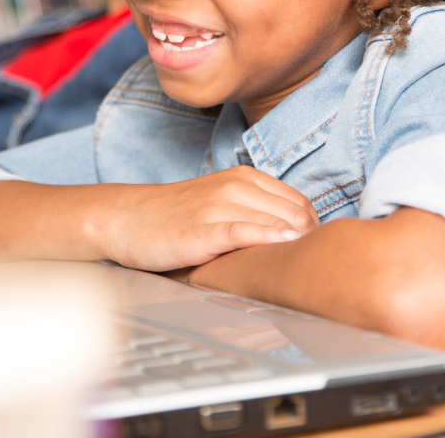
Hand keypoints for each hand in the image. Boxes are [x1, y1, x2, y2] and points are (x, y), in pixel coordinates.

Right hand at [102, 166, 318, 271]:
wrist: (128, 218)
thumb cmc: (177, 215)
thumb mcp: (222, 201)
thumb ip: (256, 210)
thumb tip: (298, 235)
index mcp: (245, 178)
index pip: (299, 202)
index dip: (314, 228)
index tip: (316, 251)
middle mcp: (235, 186)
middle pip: (294, 212)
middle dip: (311, 239)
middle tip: (315, 264)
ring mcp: (218, 205)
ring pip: (275, 220)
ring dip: (296, 243)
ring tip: (307, 266)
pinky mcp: (202, 229)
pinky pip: (244, 231)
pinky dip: (268, 239)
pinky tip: (283, 248)